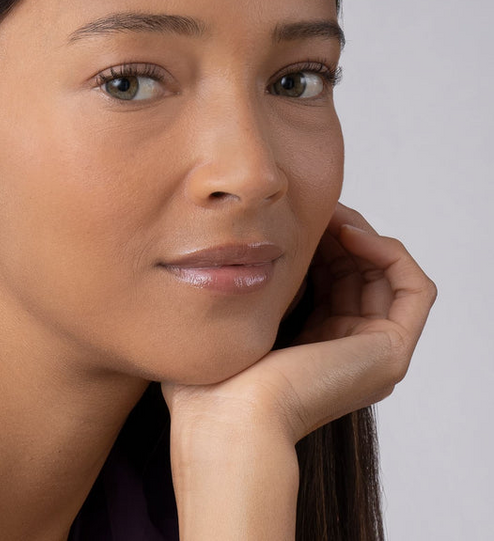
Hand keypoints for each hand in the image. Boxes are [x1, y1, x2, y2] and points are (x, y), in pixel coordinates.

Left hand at [161, 201, 437, 443]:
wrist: (225, 419)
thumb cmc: (212, 381)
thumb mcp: (229, 318)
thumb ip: (244, 287)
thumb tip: (239, 243)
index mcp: (313, 344)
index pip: (329, 277)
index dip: (317, 240)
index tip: (292, 214)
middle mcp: (347, 350)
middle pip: (358, 272)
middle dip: (338, 231)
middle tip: (314, 207)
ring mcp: (372, 354)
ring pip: (384, 275)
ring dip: (361, 234)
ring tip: (330, 214)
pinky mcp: (390, 353)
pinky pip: (414, 290)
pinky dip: (389, 253)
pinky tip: (351, 234)